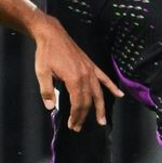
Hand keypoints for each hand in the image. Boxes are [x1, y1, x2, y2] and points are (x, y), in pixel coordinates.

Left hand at [30, 14, 122, 130]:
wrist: (52, 35)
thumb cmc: (45, 54)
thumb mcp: (42, 73)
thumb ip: (47, 91)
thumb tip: (50, 107)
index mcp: (74, 79)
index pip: (78, 103)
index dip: (76, 116)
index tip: (72, 125)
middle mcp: (85, 76)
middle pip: (88, 101)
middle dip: (83, 115)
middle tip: (77, 127)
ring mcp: (90, 71)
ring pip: (98, 93)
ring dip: (100, 108)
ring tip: (102, 120)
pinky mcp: (91, 66)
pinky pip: (104, 79)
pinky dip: (112, 87)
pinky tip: (119, 95)